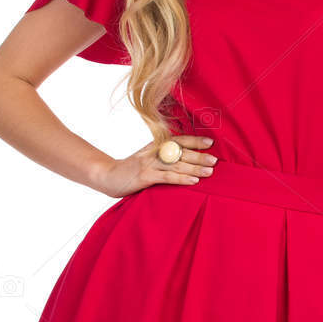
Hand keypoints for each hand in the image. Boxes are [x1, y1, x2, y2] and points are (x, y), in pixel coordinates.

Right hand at [93, 135, 216, 197]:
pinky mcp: (145, 176)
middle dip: (199, 156)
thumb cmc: (131, 170)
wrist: (107, 176)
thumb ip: (163, 157)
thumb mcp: (147, 159)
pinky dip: (181, 178)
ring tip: (210, 171)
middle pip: (180, 152)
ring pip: (176, 164)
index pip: (178, 140)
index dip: (194, 140)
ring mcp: (149, 163)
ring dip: (195, 167)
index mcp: (155, 146)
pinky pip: (167, 177)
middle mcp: (153, 152)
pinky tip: (193, 181)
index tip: (211, 142)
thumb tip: (185, 160)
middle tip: (215, 160)